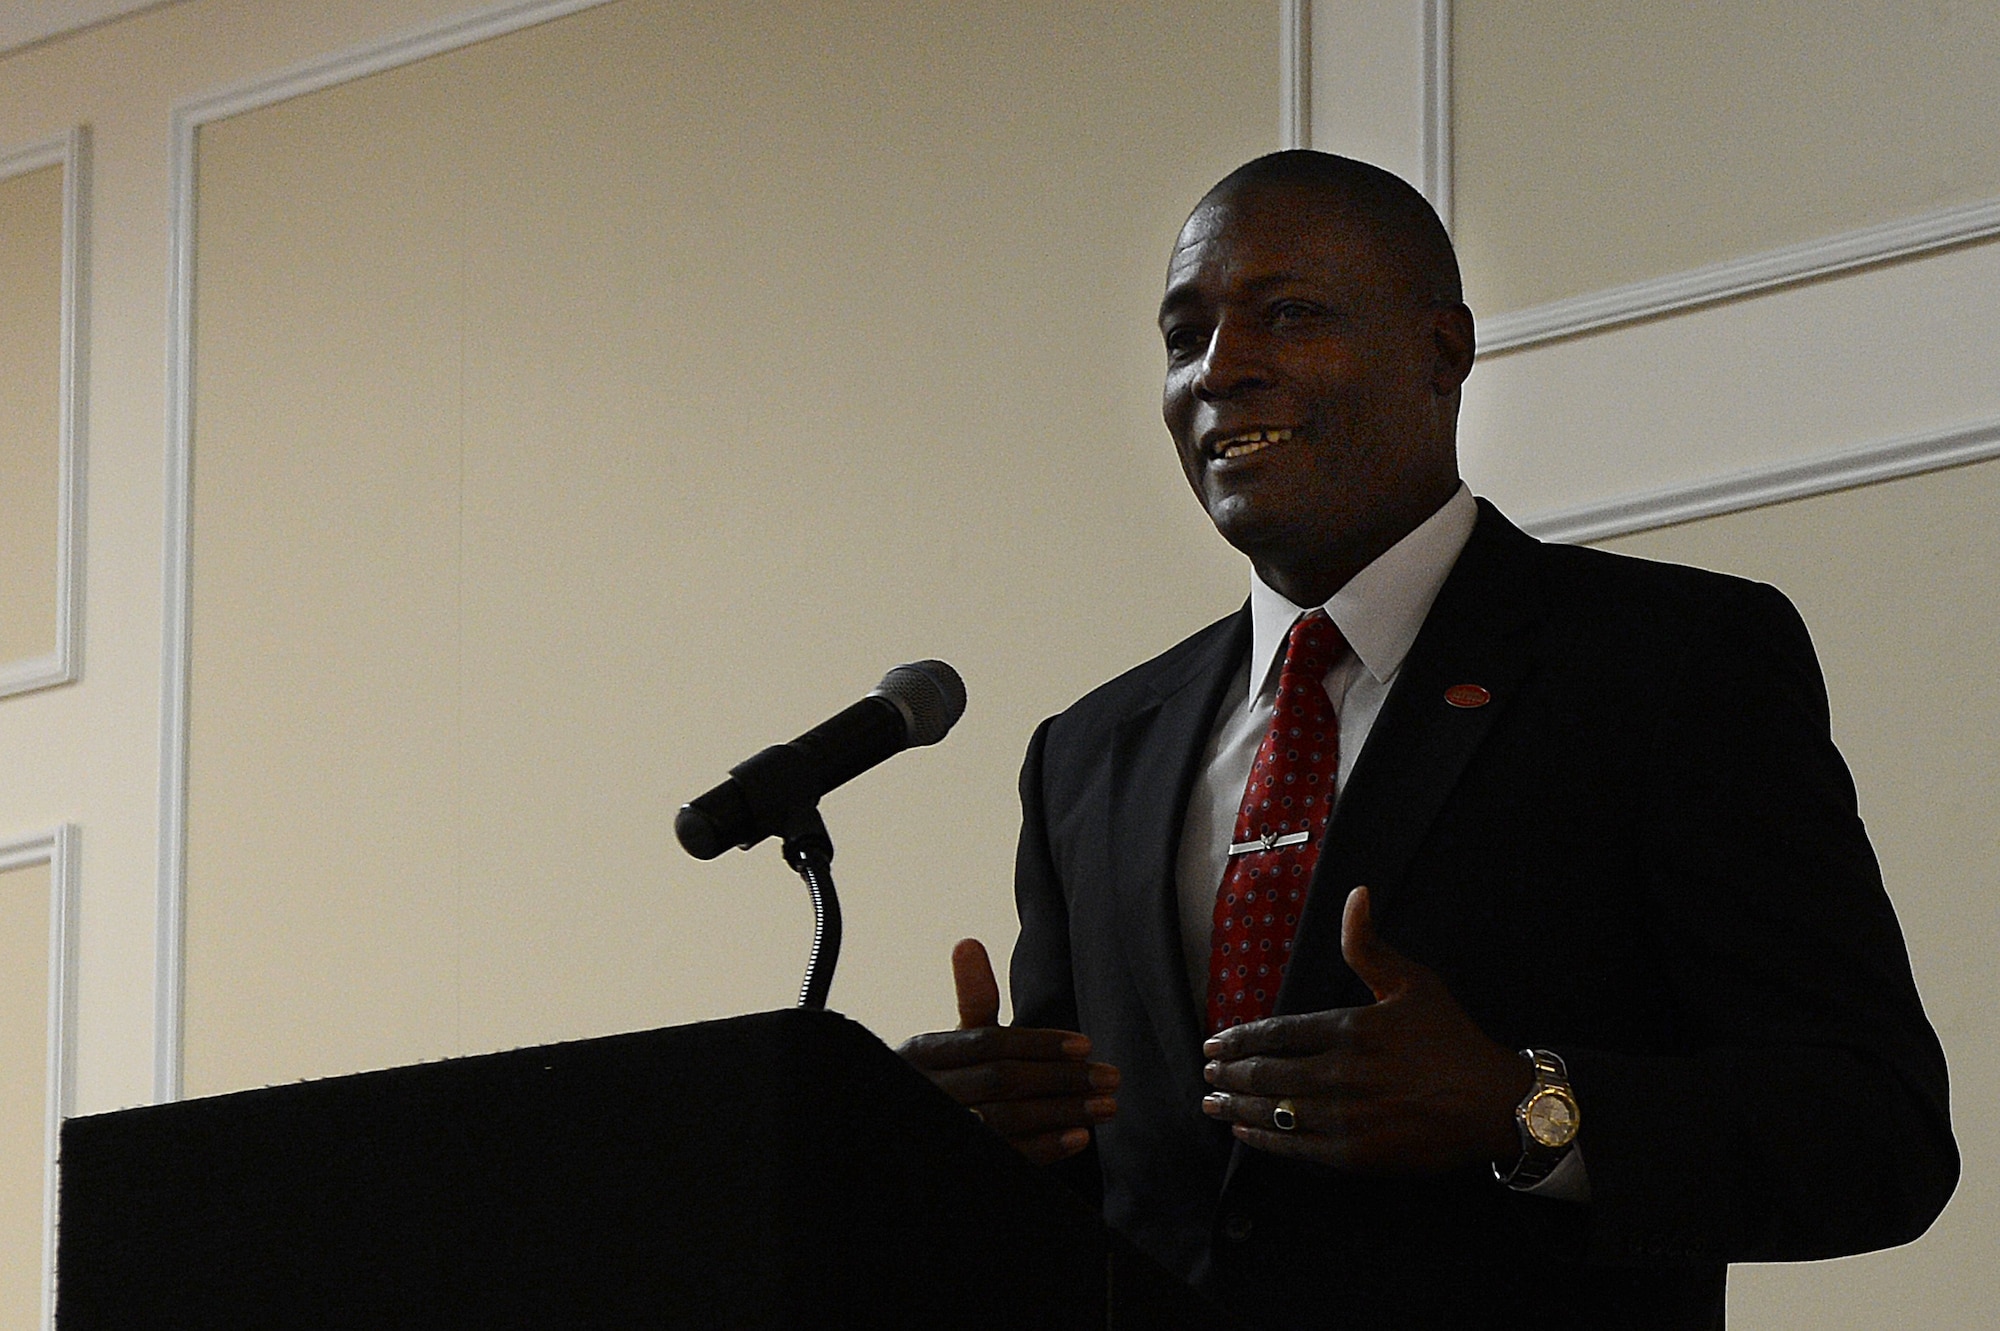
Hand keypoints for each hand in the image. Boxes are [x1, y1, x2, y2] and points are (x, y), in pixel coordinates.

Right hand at [897, 939, 1118, 1163]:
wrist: (917, 1142)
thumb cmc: (950, 1081)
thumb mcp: (957, 1042)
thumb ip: (972, 999)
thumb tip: (968, 942)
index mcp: (925, 1053)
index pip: (989, 1043)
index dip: (1039, 1044)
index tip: (1086, 1045)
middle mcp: (929, 1091)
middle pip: (1002, 1080)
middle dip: (1062, 1078)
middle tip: (1111, 1077)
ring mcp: (945, 1128)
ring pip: (1008, 1119)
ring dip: (1063, 1112)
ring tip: (1107, 1106)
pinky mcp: (963, 1162)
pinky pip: (1009, 1157)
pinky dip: (1046, 1148)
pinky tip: (1080, 1138)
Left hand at [1199, 887, 1530, 1173]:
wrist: (1495, 1104)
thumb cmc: (1452, 1040)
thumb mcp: (1413, 983)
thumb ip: (1369, 946)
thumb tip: (1354, 894)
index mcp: (1350, 1029)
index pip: (1278, 1033)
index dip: (1241, 1038)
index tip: (1215, 1041)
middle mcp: (1340, 1073)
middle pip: (1268, 1072)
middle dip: (1230, 1071)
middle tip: (1206, 1070)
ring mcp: (1345, 1117)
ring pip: (1275, 1109)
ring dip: (1236, 1105)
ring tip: (1210, 1100)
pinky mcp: (1354, 1155)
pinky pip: (1296, 1146)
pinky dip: (1264, 1138)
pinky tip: (1243, 1132)